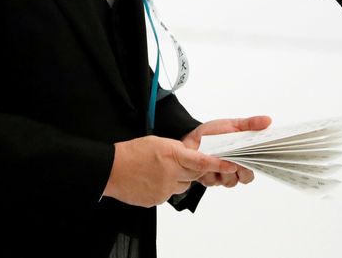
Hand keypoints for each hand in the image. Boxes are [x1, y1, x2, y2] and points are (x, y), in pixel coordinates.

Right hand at [102, 135, 237, 207]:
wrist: (111, 169)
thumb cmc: (132, 153)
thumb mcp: (157, 142)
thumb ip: (177, 150)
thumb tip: (189, 156)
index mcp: (172, 154)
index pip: (201, 161)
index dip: (218, 164)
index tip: (231, 165)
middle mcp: (171, 173)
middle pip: (194, 175)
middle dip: (190, 170)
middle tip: (176, 163)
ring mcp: (164, 188)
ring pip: (182, 185)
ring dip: (176, 179)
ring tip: (157, 171)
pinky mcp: (157, 200)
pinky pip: (169, 194)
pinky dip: (164, 187)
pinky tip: (150, 180)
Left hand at [182, 115, 271, 188]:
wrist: (191, 137)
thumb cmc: (213, 133)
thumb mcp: (232, 125)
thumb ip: (250, 124)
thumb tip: (268, 120)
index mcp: (243, 157)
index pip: (257, 167)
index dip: (257, 165)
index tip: (255, 157)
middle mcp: (234, 169)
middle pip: (245, 178)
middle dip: (241, 169)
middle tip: (236, 158)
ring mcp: (222, 176)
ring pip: (230, 181)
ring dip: (224, 169)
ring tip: (217, 155)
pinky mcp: (209, 179)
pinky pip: (213, 181)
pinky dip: (209, 170)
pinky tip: (206, 160)